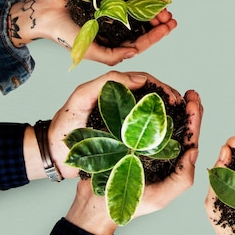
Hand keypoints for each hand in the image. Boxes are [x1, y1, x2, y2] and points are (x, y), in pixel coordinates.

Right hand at [8, 0, 175, 64]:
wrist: (45, 13)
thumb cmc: (62, 34)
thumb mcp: (86, 49)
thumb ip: (110, 55)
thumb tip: (134, 52)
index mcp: (112, 45)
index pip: (140, 43)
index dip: (157, 36)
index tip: (170, 26)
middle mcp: (114, 33)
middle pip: (142, 29)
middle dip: (158, 24)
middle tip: (171, 16)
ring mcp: (110, 18)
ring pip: (137, 16)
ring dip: (151, 11)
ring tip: (164, 5)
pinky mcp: (106, 3)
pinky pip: (126, 1)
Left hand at [46, 71, 181, 178]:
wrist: (53, 155)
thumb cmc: (64, 125)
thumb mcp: (82, 96)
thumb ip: (106, 82)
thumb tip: (139, 78)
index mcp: (115, 91)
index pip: (144, 81)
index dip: (161, 86)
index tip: (173, 96)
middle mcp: (122, 105)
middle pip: (152, 96)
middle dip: (169, 98)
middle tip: (181, 106)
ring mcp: (124, 123)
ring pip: (151, 114)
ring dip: (168, 114)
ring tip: (181, 117)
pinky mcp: (125, 141)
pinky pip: (146, 133)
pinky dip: (160, 131)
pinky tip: (170, 133)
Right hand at [132, 88, 201, 215]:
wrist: (96, 205)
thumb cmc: (131, 205)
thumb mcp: (161, 197)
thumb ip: (181, 179)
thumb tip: (194, 151)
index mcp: (173, 162)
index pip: (188, 138)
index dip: (195, 119)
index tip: (194, 101)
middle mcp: (161, 151)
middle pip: (179, 126)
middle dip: (187, 108)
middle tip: (190, 93)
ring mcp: (144, 145)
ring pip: (161, 121)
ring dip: (169, 105)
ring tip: (175, 93)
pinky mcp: (126, 140)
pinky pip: (138, 122)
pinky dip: (145, 109)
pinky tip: (148, 98)